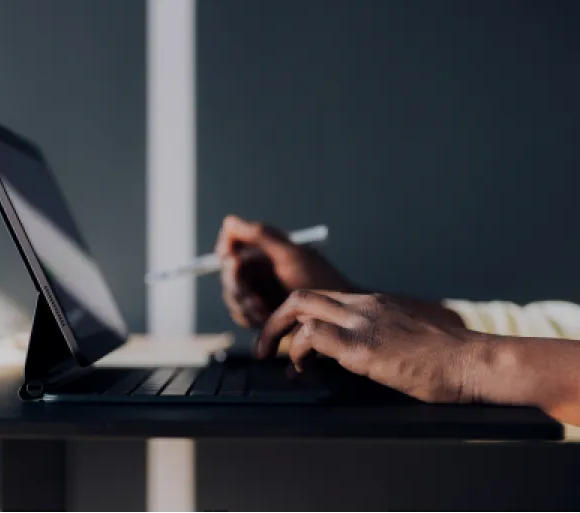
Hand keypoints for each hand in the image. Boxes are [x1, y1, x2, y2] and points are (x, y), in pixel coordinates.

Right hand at [215, 215, 352, 327]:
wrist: (336, 316)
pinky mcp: (260, 314)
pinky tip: (265, 319)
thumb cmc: (320, 281)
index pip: (231, 242)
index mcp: (265, 249)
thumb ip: (261, 235)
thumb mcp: (291, 255)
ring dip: (243, 304)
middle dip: (236, 285)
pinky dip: (248, 317)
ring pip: (232, 296)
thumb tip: (229, 221)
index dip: (225, 248)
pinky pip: (240, 315)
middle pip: (228, 272)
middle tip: (251, 294)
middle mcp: (259, 269)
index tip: (230, 257)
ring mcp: (258, 292)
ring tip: (263, 310)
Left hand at [256, 290, 480, 402]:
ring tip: (272, 359)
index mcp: (374, 303)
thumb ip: (380, 337)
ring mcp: (362, 322)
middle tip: (264, 347)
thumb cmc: (449, 358)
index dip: (298, 317)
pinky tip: (301, 371)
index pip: (323, 298)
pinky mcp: (362, 346)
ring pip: (300, 308)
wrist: (474, 361)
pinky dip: (297, 352)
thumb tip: (362, 355)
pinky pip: (313, 336)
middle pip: (302, 297)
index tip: (288, 339)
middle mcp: (364, 305)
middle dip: (274, 320)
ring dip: (277, 335)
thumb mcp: (407, 338)